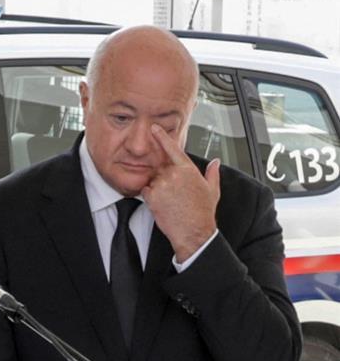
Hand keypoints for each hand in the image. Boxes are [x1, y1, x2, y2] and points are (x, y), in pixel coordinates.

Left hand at [142, 124, 219, 262]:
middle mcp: (174, 174)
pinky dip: (150, 196)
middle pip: (160, 167)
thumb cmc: (203, 213)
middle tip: (171, 191)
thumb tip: (215, 163)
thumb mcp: (212, 190)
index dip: (162, 137)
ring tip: (170, 201)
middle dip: (162, 176)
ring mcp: (162, 184)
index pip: (172, 148)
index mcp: (188, 170)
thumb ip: (212, 173)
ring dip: (157, 187)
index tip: (154, 128)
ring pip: (152, 180)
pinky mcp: (152, 195)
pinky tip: (162, 204)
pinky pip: (145, 190)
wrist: (193, 232)